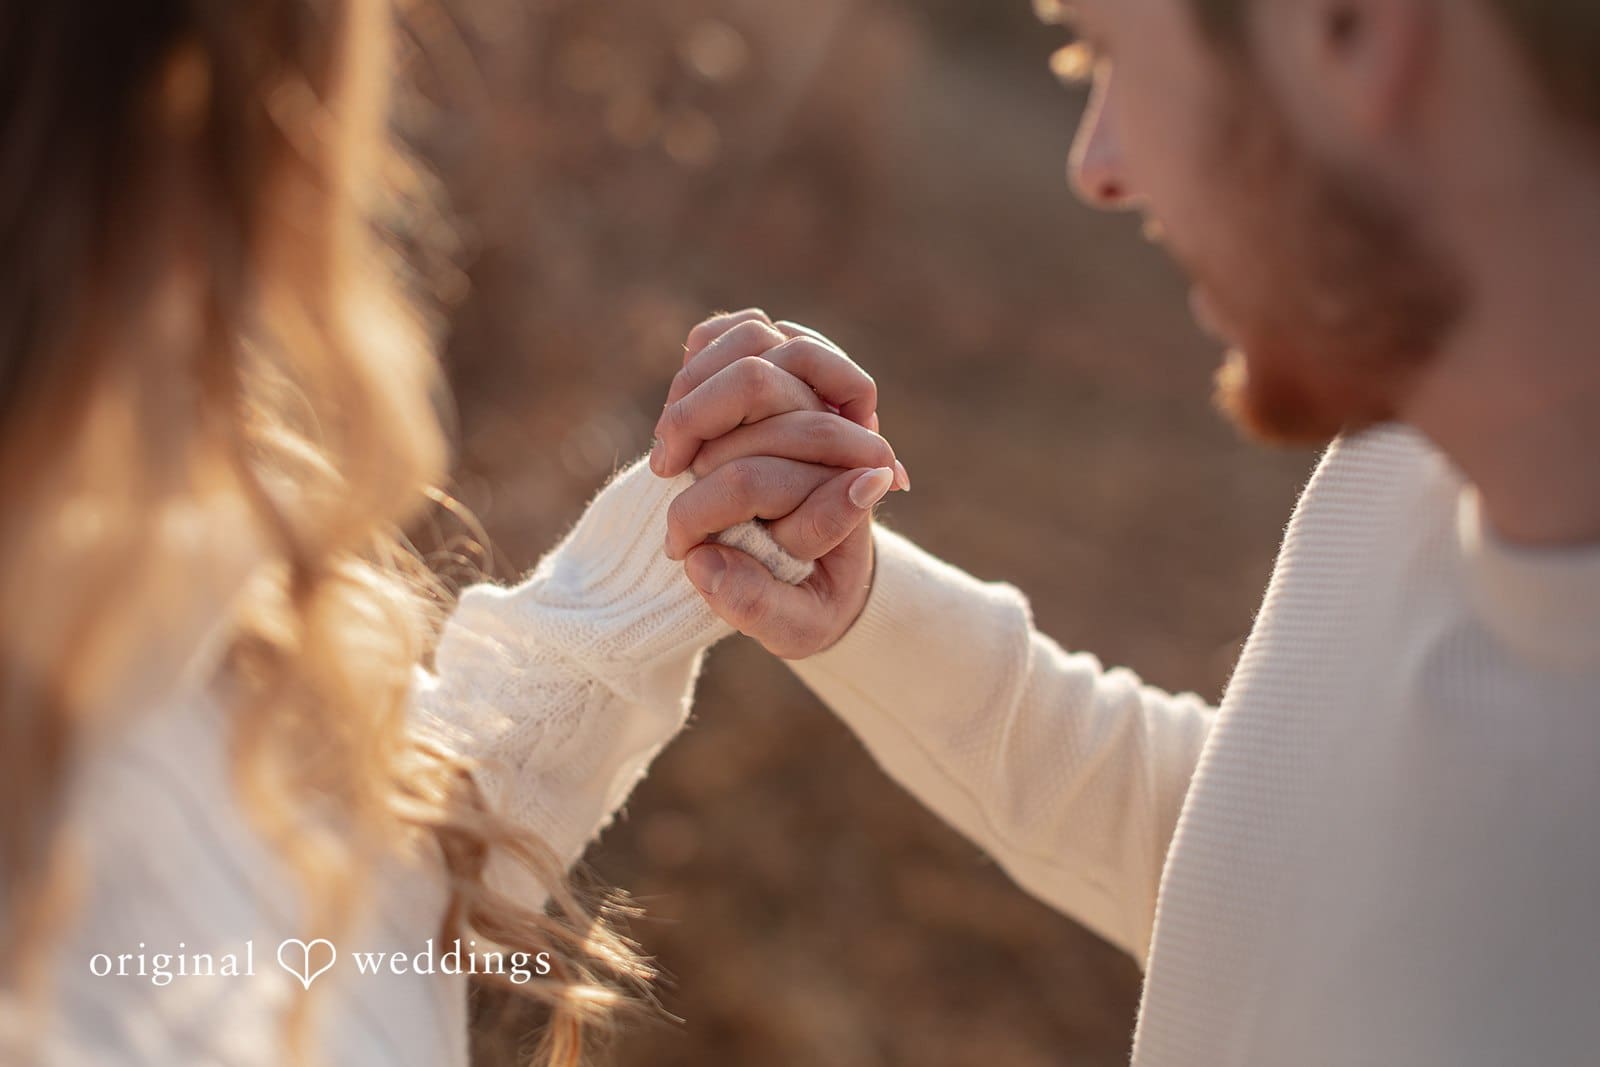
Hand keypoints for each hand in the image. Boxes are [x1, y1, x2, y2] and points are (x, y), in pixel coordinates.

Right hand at [653, 309, 907, 658]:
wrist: (824, 571)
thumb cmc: (811, 602)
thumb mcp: (796, 625)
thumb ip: (756, 603)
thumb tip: (699, 562)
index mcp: (857, 481)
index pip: (779, 459)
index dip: (708, 504)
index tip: (679, 547)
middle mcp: (843, 424)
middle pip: (759, 381)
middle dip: (694, 423)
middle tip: (665, 474)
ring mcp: (813, 390)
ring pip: (755, 340)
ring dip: (694, 389)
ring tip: (668, 447)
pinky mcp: (783, 373)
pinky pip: (740, 330)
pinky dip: (702, 355)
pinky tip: (679, 406)